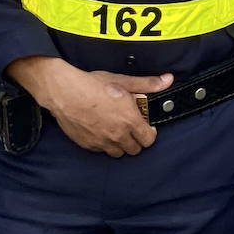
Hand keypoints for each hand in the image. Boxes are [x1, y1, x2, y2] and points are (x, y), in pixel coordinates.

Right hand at [9, 56, 172, 156]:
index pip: (148, 140)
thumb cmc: (94, 85)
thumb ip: (148, 84)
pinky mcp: (87, 145)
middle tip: (133, 129)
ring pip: (118, 153)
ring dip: (121, 145)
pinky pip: (101, 151)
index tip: (148, 127)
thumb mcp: (123, 81)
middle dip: (137, 140)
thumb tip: (168, 80)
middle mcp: (117, 135)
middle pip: (135, 149)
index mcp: (130, 121)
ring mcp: (101, 142)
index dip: (150, 134)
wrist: (65, 92)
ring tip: (118, 132)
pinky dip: (104, 145)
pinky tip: (102, 132)